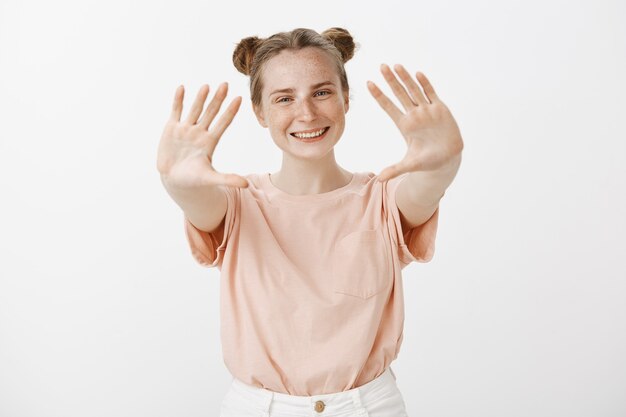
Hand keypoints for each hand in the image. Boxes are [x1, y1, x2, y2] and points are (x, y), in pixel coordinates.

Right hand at [156, 82, 247, 188]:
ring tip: (207, 86)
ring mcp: (186, 129)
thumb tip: (246, 185)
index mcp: (210, 142)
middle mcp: (199, 132)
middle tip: (225, 84)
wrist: (173, 180)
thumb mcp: (210, 179)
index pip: (223, 123)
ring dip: (200, 98)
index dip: (231, 111)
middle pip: (211, 112)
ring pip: (194, 110)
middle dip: (218, 99)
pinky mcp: (171, 128)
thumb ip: (228, 179)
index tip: (240, 98)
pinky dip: (178, 100)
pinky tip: (182, 88)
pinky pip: (176, 111)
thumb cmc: (193, 180)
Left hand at [367, 64, 463, 181]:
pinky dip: (425, 84)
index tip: (368, 84)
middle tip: (381, 66)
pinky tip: (418, 74)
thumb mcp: (409, 165)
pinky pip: (431, 93)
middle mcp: (414, 115)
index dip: (379, 95)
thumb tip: (380, 180)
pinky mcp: (440, 109)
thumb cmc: (427, 161)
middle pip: (399, 94)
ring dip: (406, 78)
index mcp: (404, 125)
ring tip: (396, 65)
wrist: (447, 159)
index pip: (388, 107)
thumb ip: (394, 169)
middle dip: (390, 80)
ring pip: (414, 90)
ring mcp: (427, 110)